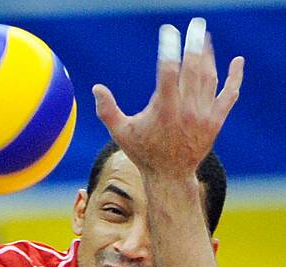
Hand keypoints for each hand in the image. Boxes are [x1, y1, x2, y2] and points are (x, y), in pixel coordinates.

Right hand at [93, 18, 243, 179]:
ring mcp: (203, 115)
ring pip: (208, 77)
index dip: (170, 47)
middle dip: (195, 43)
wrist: (169, 176)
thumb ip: (107, 110)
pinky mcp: (215, 122)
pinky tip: (237, 62)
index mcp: (164, 109)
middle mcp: (186, 110)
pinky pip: (229, 95)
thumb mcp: (121, 133)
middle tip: (195, 24)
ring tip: (203, 38)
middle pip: (193, 68)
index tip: (168, 31)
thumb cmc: (143, 152)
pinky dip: (234, 78)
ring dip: (208, 55)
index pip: (169, 70)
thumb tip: (96, 88)